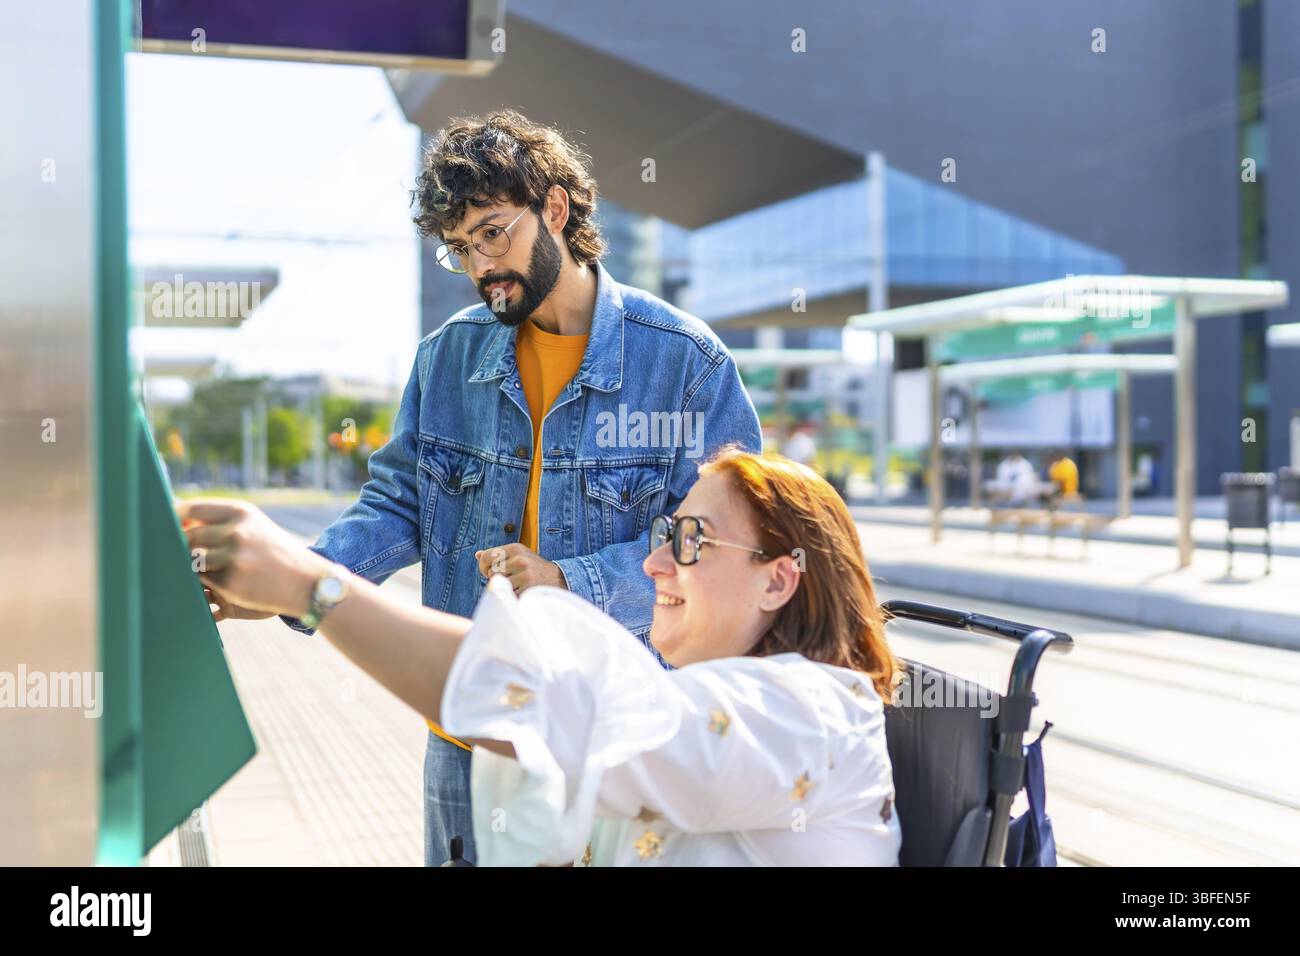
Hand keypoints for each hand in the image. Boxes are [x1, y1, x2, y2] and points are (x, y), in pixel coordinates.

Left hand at [178, 498, 330, 617]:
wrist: (307, 581)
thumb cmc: (273, 553)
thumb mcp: (253, 527)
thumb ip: (219, 523)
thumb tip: (175, 524)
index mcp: (240, 512)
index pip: (191, 508)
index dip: (173, 519)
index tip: (165, 527)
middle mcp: (237, 530)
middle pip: (187, 537)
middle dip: (180, 548)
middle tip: (180, 556)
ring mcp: (234, 556)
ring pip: (192, 560)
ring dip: (192, 567)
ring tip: (202, 570)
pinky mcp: (231, 581)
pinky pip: (202, 581)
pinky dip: (204, 583)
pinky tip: (217, 584)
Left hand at [473, 543, 566, 593]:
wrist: (558, 580)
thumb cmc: (532, 569)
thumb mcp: (518, 557)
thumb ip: (498, 556)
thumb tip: (477, 554)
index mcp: (515, 548)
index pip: (487, 556)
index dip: (483, 567)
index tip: (489, 572)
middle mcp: (520, 558)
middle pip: (492, 572)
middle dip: (495, 579)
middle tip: (507, 580)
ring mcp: (525, 573)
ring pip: (500, 584)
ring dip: (506, 588)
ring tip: (517, 585)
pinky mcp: (528, 586)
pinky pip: (509, 593)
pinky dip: (513, 595)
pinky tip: (522, 591)